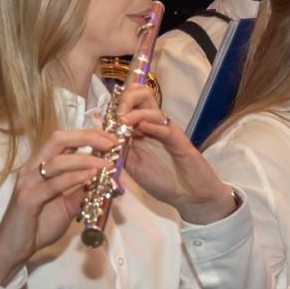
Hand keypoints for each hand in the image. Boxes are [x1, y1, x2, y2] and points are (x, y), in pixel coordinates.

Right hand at [0, 128, 115, 284]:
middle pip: (58, 140)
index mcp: (39, 166)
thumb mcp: (68, 206)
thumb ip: (82, 192)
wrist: (14, 248)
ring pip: (57, 161)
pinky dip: (73, 178)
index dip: (87, 134)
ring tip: (107, 163)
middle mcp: (31, 169)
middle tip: (111, 143)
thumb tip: (104, 180)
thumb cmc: (38, 225)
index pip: (63, 140)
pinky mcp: (27, 200)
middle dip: (87, 137)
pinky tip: (91, 176)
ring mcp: (27, 183)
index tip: (111, 138)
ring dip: (86, 159)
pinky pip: (52, 185)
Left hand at [114, 84, 236, 224]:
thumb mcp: (132, 165)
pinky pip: (164, 127)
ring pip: (151, 106)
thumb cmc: (162, 180)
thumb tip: (100, 128)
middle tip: (118, 114)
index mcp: (141, 128)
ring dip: (135, 111)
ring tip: (124, 122)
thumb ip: (118, 147)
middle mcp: (153, 124)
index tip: (106, 117)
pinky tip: (142, 127)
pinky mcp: (178, 140)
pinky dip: (151, 124)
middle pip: (141, 94)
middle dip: (126, 99)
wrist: (189, 194)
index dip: (116, 103)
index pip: (129, 102)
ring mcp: (166, 130)